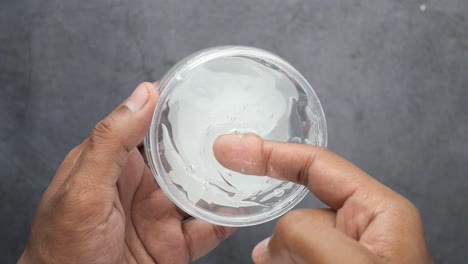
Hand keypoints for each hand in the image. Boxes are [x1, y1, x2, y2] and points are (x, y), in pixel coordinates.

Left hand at [19, 83, 234, 263]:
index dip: (176, 103)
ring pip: (202, 188)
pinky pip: (209, 227)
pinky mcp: (175, 244)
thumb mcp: (82, 189)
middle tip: (244, 120)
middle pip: (184, 154)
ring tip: (254, 160)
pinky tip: (247, 206)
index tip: (206, 85)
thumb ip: (111, 141)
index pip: (149, 122)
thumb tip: (143, 94)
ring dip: (225, 177)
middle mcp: (142, 184)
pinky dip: (229, 218)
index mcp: (117, 162)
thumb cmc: (64, 248)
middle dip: (210, 138)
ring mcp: (161, 213)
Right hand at [213, 133, 431, 263]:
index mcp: (378, 212)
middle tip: (264, 250)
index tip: (230, 149)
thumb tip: (271, 245)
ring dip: (277, 259)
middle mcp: (363, 231)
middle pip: (303, 210)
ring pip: (293, 243)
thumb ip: (304, 234)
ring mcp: (346, 256)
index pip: (316, 165)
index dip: (270, 152)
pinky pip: (294, 260)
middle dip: (277, 231)